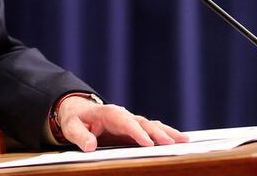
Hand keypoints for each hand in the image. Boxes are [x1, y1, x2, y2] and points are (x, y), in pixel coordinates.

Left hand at [57, 96, 188, 151]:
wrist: (78, 111)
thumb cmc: (75, 119)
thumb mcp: (71, 126)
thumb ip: (80, 135)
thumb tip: (90, 145)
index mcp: (108, 113)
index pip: (125, 121)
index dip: (137, 132)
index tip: (148, 144)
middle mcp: (122, 115)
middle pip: (143, 122)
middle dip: (158, 133)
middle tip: (173, 142)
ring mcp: (130, 121)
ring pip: (151, 125)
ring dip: (167, 132)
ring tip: (184, 140)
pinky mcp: (133, 129)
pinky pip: (151, 130)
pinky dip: (165, 134)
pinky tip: (178, 140)